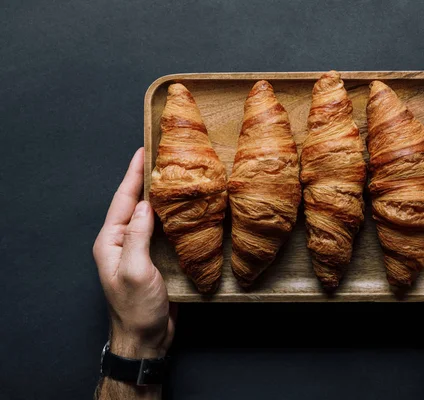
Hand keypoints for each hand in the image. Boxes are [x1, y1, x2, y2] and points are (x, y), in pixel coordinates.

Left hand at [93, 148, 175, 358]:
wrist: (146, 339)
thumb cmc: (137, 310)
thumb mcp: (136, 271)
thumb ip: (137, 237)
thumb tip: (143, 205)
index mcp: (111, 242)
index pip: (122, 200)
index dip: (133, 175)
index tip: (143, 151)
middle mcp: (123, 242)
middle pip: (135, 203)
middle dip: (147, 179)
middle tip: (162, 156)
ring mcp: (140, 250)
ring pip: (151, 216)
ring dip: (162, 196)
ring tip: (175, 175)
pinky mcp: (156, 259)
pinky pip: (163, 231)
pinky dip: (173, 216)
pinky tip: (185, 208)